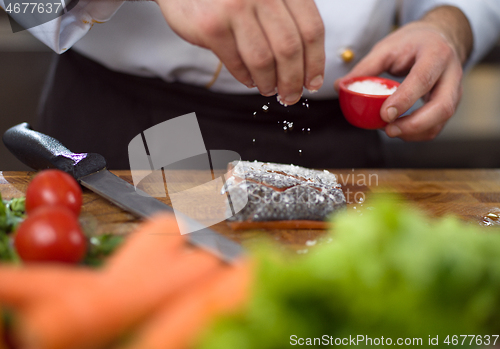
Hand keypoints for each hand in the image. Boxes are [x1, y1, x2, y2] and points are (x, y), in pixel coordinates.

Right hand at [155, 0, 325, 104]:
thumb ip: (286, 18)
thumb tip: (306, 66)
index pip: (311, 30)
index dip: (315, 62)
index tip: (313, 81)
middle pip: (290, 49)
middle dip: (293, 80)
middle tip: (291, 95)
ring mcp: (235, 7)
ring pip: (264, 61)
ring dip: (269, 83)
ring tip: (269, 89)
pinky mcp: (212, 25)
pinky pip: (236, 63)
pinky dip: (246, 77)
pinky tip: (249, 79)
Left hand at [335, 6, 472, 140]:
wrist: (440, 38)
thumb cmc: (412, 43)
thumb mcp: (387, 48)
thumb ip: (365, 68)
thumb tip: (339, 86)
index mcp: (435, 54)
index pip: (423, 79)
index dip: (404, 100)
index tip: (384, 114)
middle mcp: (451, 74)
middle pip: (442, 107)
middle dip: (414, 124)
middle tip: (389, 130)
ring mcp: (454, 91)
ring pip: (441, 121)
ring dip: (414, 132)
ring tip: (390, 130)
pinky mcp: (449, 104)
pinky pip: (436, 126)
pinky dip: (417, 133)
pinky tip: (398, 129)